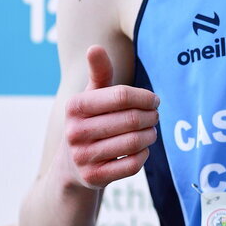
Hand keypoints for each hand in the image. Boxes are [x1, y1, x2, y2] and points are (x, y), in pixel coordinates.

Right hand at [62, 45, 160, 188]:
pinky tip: (142, 149)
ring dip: (150, 135)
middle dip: (151, 116)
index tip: (154, 100)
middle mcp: (74, 132)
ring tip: (151, 130)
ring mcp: (83, 157)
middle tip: (156, 116)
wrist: (70, 168)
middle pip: (130, 119)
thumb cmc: (89, 122)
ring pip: (134, 142)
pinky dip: (143, 155)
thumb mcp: (91, 96)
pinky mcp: (94, 178)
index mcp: (74, 106)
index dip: (145, 97)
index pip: (121, 96)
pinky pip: (132, 164)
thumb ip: (98, 72)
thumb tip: (95, 47)